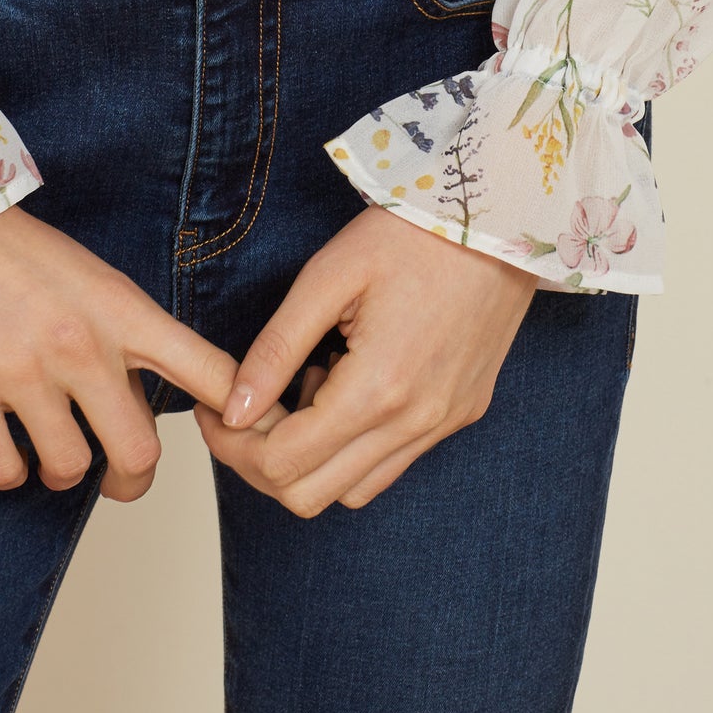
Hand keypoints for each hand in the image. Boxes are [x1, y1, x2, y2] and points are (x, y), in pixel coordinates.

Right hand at [0, 206, 237, 502]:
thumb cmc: (6, 248)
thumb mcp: (86, 278)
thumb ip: (120, 337)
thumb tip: (143, 402)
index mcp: (120, 308)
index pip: (208, 370)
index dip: (241, 411)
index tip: (248, 433)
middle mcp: (79, 344)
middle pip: (139, 452)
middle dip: (132, 478)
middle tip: (117, 476)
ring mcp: (20, 372)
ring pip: (69, 470)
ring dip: (60, 473)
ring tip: (47, 449)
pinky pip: (4, 472)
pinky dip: (7, 470)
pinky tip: (1, 444)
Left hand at [192, 205, 537, 515]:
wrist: (498, 217)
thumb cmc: (410, 233)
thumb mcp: (329, 276)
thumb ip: (277, 347)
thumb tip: (233, 408)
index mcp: (378, 388)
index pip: (283, 464)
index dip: (233, 445)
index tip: (214, 409)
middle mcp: (416, 422)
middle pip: (312, 495)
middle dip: (263, 460)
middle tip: (246, 406)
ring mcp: (445, 423)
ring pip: (355, 489)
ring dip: (314, 457)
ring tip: (311, 383)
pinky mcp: (462, 413)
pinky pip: (394, 461)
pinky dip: (356, 444)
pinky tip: (352, 382)